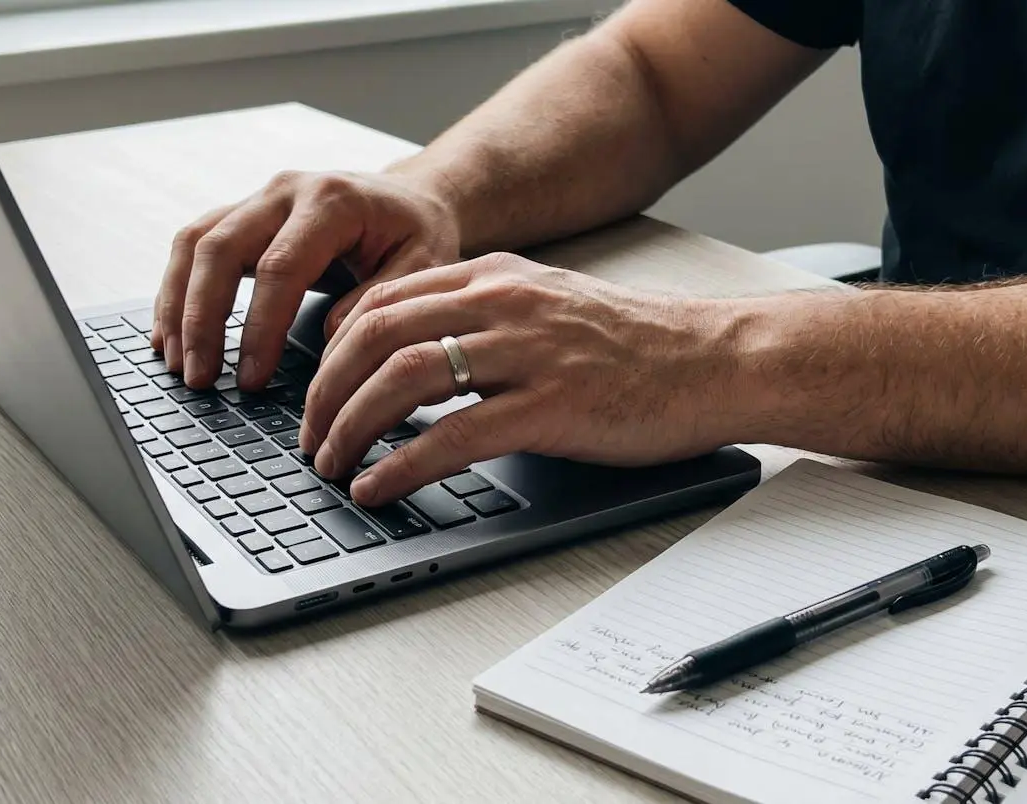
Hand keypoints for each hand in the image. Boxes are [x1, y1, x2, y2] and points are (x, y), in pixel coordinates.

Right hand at [151, 170, 460, 388]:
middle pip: (220, 248)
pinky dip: (176, 289)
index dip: (259, 327)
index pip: (280, 267)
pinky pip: (195, 245)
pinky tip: (168, 334)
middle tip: (198, 377)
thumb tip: (329, 338)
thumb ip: (379, 301)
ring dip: (177, 305)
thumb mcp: (424, 265)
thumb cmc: (418, 233)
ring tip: (175, 362)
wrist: (411, 197)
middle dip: (201, 319)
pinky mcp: (244, 215)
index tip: (250, 378)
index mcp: (332, 201)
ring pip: (195, 243)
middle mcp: (286, 191)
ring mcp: (259, 199)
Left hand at [300, 253, 744, 504]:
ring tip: (330, 465)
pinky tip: (378, 487)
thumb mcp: (548, 306)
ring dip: (350, 427)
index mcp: (495, 277)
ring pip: (402, 378)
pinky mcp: (551, 406)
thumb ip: (483, 318)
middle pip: (375, 334)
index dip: (330, 350)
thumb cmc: (637, 346)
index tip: (314, 392)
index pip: (381, 301)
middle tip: (309, 437)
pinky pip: (452, 435)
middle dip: (324, 391)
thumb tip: (411, 359)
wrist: (717, 360)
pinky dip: (400, 465)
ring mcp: (527, 352)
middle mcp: (502, 303)